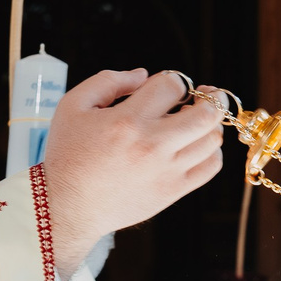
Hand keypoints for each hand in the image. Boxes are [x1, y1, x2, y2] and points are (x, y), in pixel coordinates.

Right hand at [39, 70, 225, 277]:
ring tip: (198, 120)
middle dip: (213, 97)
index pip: (172, 85)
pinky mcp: (172, 191)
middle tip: (207, 94)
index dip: (174, 80)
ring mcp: (166, 171)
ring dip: (211, 123)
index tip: (167, 87)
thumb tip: (143, 75)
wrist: (67, 206)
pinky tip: (197, 145)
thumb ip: (108, 81)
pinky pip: (210, 167)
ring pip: (212, 139)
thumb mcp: (73, 106)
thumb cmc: (68, 156)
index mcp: (128, 120)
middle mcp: (152, 145)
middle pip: (206, 113)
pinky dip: (212, 152)